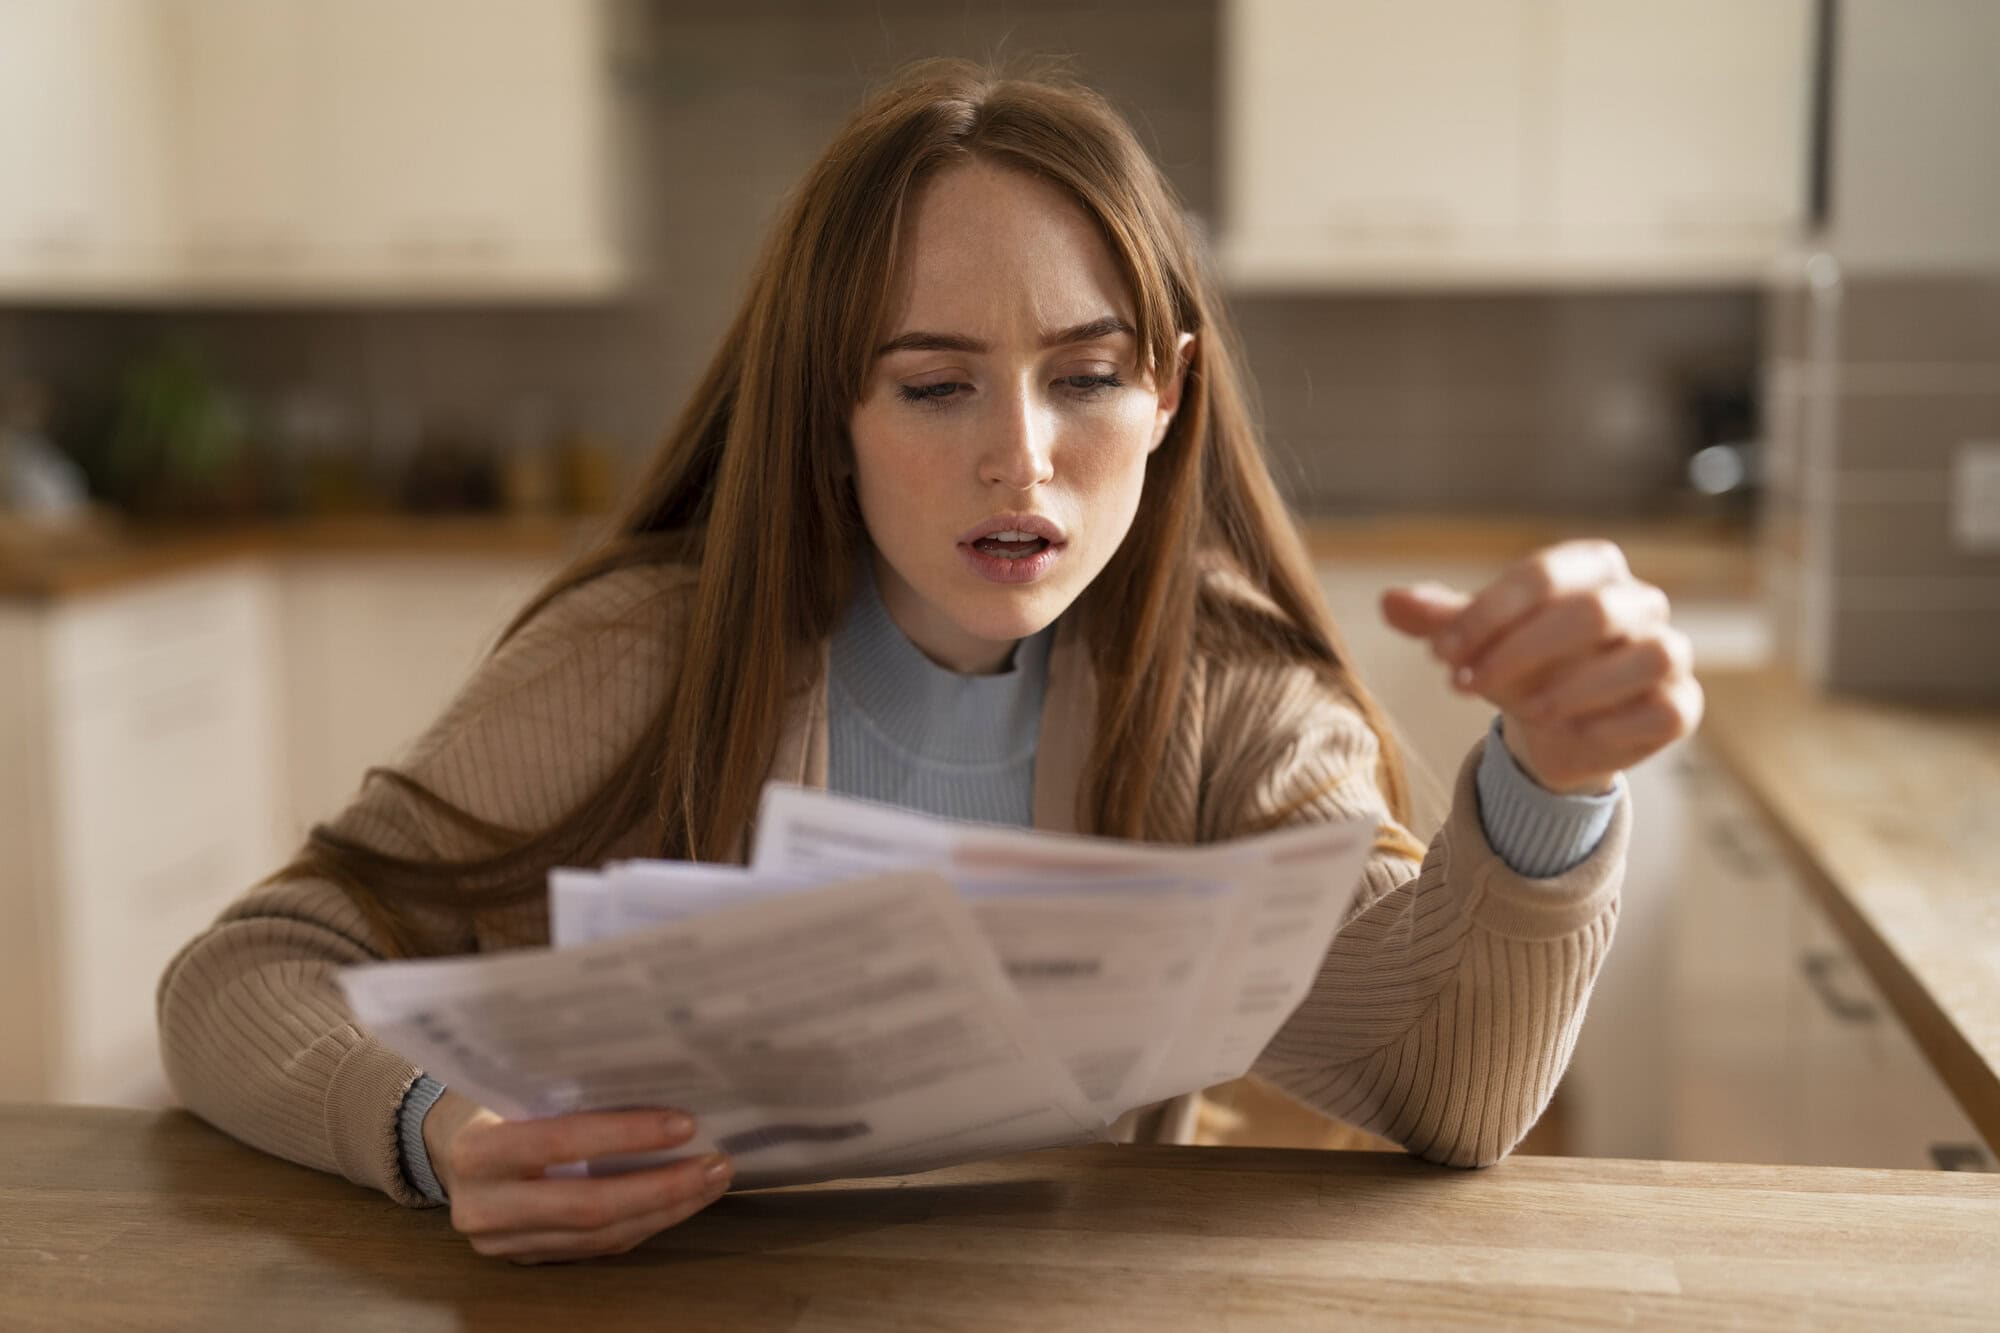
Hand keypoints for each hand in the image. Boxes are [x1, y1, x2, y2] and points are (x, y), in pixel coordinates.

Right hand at [423, 1089, 732, 1263]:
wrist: (446, 1150)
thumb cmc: (492, 1102)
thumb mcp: (512, 1085)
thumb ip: (564, 1089)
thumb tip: (658, 1073)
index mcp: (478, 1151)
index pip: (560, 1142)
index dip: (626, 1136)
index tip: (685, 1124)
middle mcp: (485, 1208)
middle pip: (588, 1206)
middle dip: (662, 1188)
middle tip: (716, 1164)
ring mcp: (504, 1244)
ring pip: (600, 1237)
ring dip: (665, 1211)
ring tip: (710, 1181)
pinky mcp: (526, 1261)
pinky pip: (597, 1249)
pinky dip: (644, 1224)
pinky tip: (678, 1202)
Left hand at [1380, 540, 1702, 794]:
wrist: (1557, 729)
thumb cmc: (1520, 666)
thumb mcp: (1476, 642)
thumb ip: (1439, 620)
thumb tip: (1388, 601)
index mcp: (1590, 568)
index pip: (1543, 575)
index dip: (1489, 614)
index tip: (1441, 654)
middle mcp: (1639, 602)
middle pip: (1593, 612)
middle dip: (1522, 649)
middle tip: (1466, 683)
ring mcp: (1668, 653)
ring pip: (1647, 655)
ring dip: (1576, 687)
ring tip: (1527, 711)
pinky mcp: (1680, 706)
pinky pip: (1665, 709)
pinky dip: (1615, 723)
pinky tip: (1572, 733)